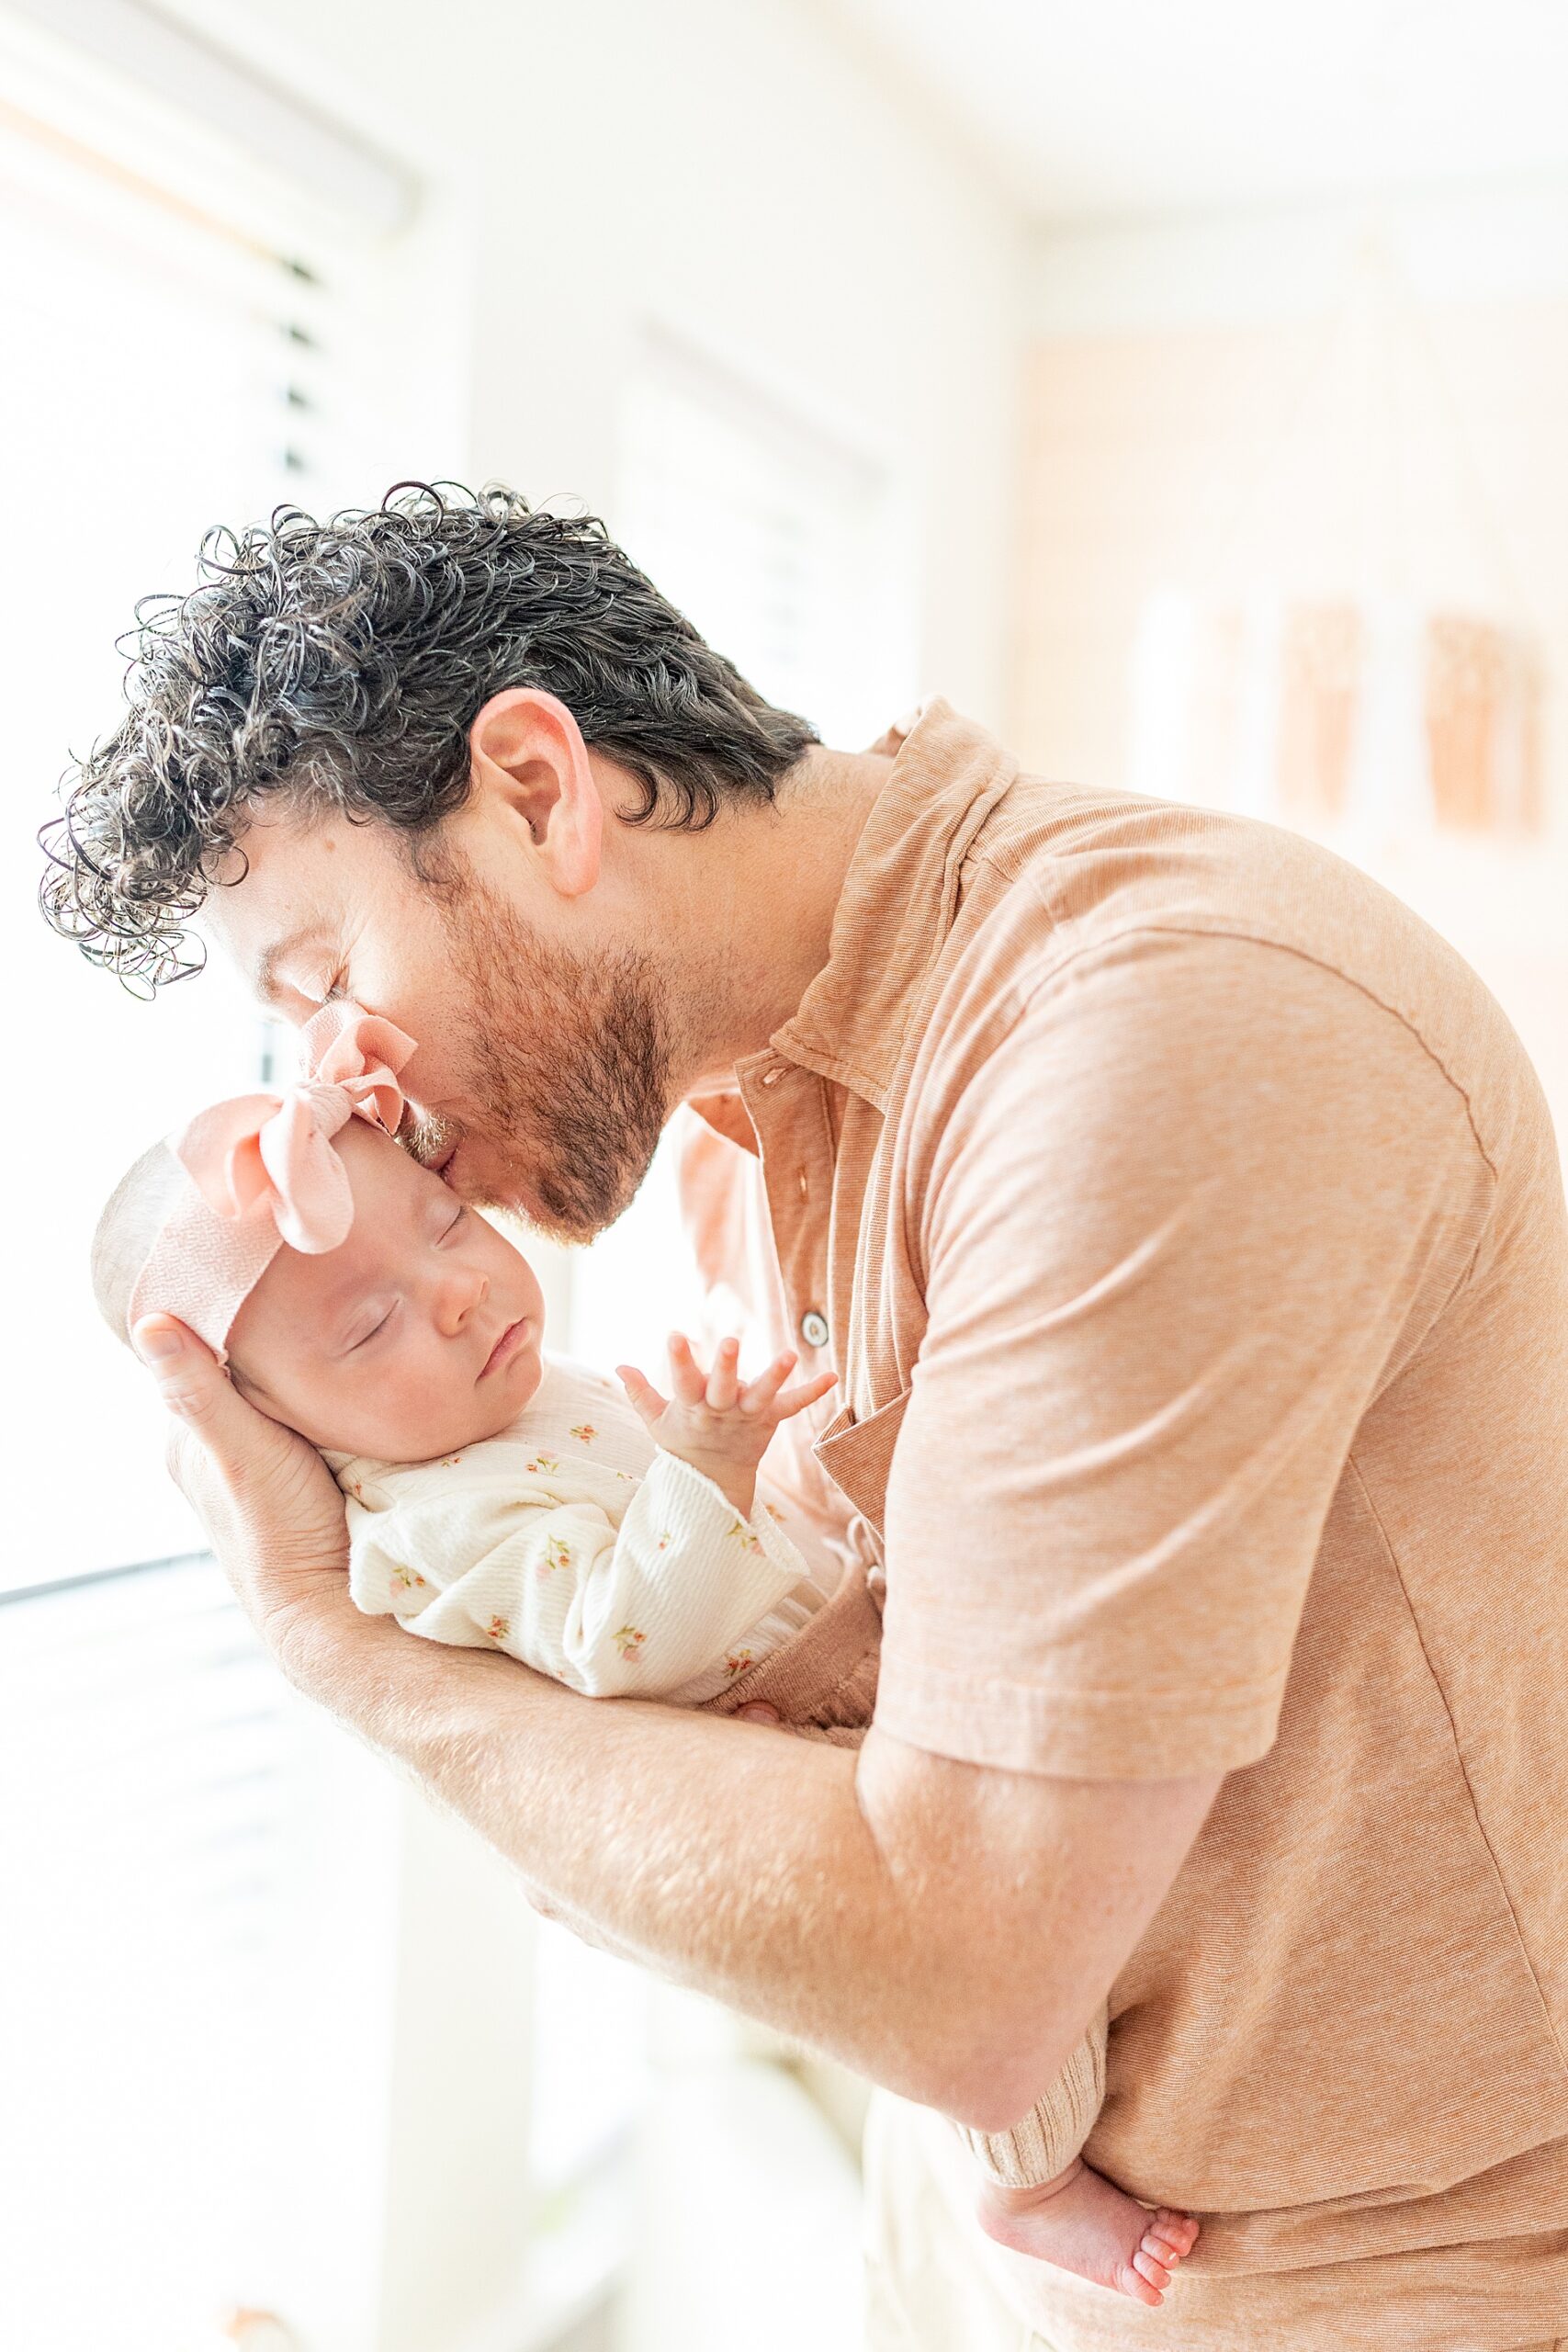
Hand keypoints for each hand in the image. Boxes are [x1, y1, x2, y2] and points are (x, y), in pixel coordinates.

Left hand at [132, 1315, 355, 1681]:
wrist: (332, 1606)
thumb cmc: (280, 1531)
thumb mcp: (241, 1451)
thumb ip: (200, 1392)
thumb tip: (150, 1323)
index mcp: (186, 1438)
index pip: (201, 1353)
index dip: (230, 1315)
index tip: (268, 1277)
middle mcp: (216, 1448)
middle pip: (241, 1371)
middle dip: (274, 1339)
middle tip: (316, 1296)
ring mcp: (260, 1461)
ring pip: (277, 1393)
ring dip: (303, 1368)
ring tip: (339, 1325)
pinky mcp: (300, 1472)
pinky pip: (306, 1417)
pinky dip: (323, 1395)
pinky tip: (350, 1376)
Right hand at [616, 1333, 834, 1508]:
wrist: (712, 1482)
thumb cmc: (682, 1442)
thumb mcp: (657, 1421)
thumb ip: (641, 1393)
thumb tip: (620, 1365)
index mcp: (692, 1408)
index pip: (683, 1382)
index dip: (679, 1360)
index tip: (674, 1335)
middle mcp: (721, 1412)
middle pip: (723, 1388)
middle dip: (726, 1366)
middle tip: (731, 1342)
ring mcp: (747, 1417)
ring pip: (761, 1396)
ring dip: (775, 1376)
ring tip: (789, 1354)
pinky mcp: (769, 1421)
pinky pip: (792, 1406)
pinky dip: (812, 1393)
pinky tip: (833, 1377)